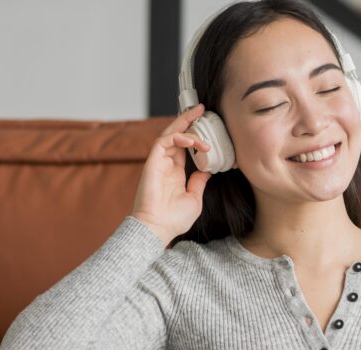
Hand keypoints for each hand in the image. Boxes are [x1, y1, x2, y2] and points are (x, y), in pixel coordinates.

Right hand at [131, 103, 213, 243]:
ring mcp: (158, 162)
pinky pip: (164, 142)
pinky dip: (178, 137)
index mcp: (175, 172)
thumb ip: (199, 182)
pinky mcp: (152, 162)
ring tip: (200, 117)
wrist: (158, 228)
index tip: (207, 127)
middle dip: (188, 120)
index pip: (184, 147)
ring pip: (170, 134)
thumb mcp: (194, 198)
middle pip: (176, 135)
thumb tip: (207, 170)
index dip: (194, 135)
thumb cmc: (173, 219)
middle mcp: (166, 164)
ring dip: (185, 125)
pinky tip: (192, 139)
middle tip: (202, 109)